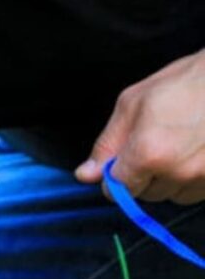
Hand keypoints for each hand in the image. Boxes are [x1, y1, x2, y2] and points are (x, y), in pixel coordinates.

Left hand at [75, 49, 204, 203]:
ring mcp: (204, 178)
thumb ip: (107, 144)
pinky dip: (191, 178)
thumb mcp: (133, 104)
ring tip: (179, 145)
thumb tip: (86, 174)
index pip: (117, 190)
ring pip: (172, 195)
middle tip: (156, 142)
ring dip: (169, 178)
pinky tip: (195, 152)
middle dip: (143, 174)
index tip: (121, 162)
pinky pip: (195, 192)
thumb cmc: (187, 83)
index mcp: (149, 154)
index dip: (115, 176)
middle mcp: (178, 172)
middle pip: (145, 194)